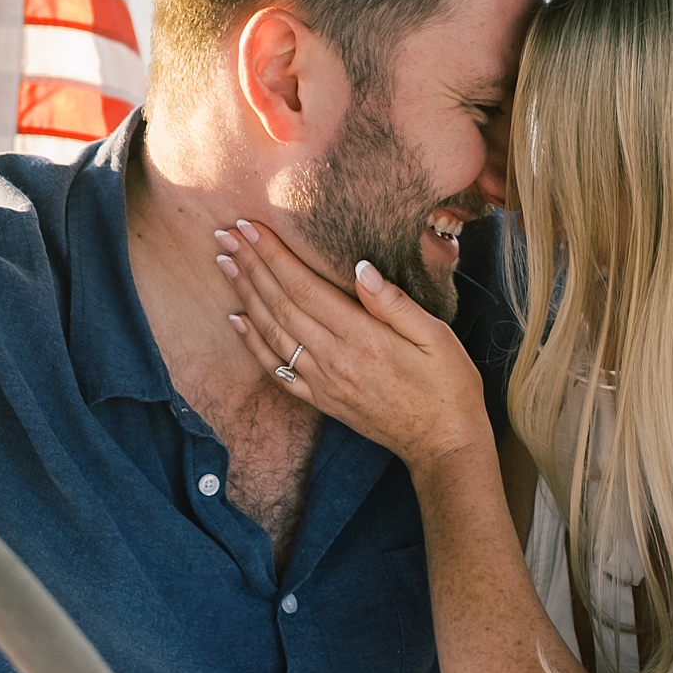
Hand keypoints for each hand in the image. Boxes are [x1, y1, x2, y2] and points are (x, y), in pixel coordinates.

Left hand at [215, 220, 487, 471]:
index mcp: (361, 338)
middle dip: (251, 265)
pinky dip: (252, 343)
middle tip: (225, 235)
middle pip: (280, 304)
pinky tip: (237, 320)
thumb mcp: (436, 337)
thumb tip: (360, 267)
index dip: (274, 255)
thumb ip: (394, 302)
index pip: (305, 287)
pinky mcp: (321, 400)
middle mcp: (333, 359)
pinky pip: (276, 369)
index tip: (250, 228)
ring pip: (272, 331)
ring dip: (245, 295)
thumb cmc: (448, 387)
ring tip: (224, 264)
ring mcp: (322, 382)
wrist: (443, 445)